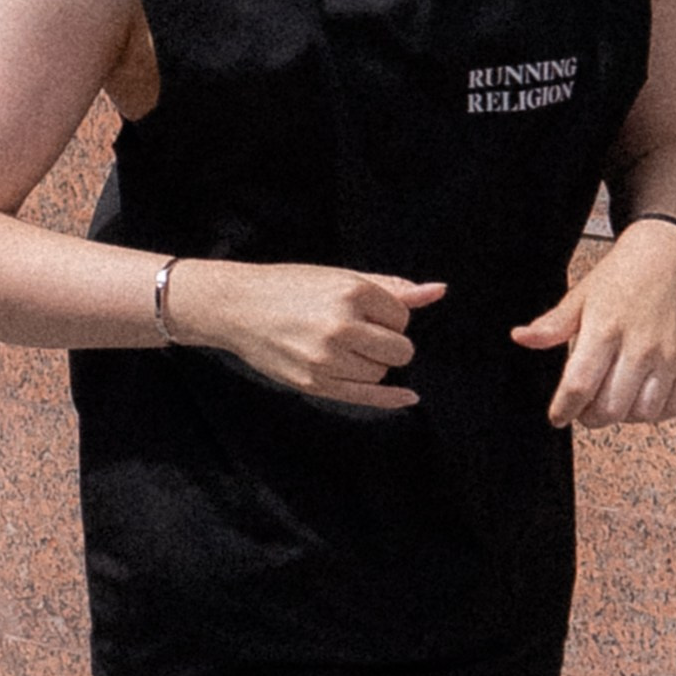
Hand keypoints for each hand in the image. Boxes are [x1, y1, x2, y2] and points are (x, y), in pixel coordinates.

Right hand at [167, 259, 444, 409]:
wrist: (236, 307)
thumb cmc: (290, 287)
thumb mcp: (340, 277)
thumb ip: (392, 288)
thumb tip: (439, 291)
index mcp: (351, 292)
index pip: (402, 317)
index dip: (388, 315)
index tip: (362, 311)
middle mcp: (341, 326)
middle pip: (399, 350)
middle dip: (388, 343)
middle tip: (359, 332)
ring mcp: (327, 358)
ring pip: (380, 373)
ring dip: (371, 363)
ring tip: (340, 347)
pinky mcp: (314, 383)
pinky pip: (366, 396)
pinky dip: (391, 398)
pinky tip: (409, 397)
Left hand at [513, 224, 675, 426]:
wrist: (666, 259)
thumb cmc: (620, 279)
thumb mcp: (579, 298)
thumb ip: (552, 325)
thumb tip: (522, 338)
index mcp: (605, 329)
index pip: (579, 385)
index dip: (564, 409)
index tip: (558, 415)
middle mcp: (641, 345)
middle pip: (610, 407)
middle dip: (589, 417)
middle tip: (583, 409)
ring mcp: (670, 356)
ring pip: (643, 413)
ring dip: (622, 417)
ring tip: (612, 400)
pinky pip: (675, 407)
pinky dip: (655, 413)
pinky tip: (640, 398)